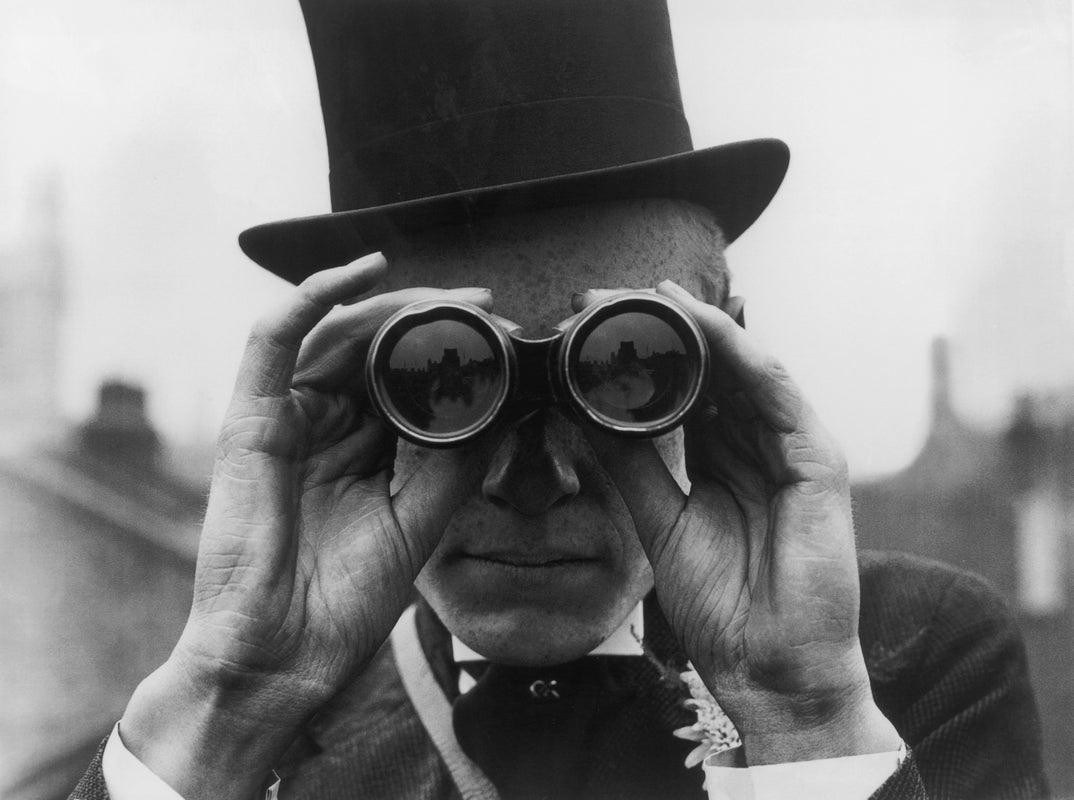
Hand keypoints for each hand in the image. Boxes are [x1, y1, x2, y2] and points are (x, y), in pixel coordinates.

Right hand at [120, 254, 491, 798]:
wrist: (286, 657)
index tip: (501, 333)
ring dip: (391, 305)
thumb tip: (502, 400)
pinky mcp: (251, 420)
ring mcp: (285, 418)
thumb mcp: (422, 517)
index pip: (401, 375)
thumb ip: (456, 457)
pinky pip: (272, 340)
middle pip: (371, 345)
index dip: (448, 347)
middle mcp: (323, 424)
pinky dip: (310, 297)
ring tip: (446, 298)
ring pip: (334, 333)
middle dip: (429, 317)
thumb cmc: (347, 599)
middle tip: (484, 303)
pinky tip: (360, 271)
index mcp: (360, 447)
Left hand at [574, 280, 899, 764]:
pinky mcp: (818, 460)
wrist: (768, 665)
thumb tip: (584, 415)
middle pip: (713, 371)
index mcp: (720, 459)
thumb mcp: (660, 520)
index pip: (685, 391)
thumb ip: (632, 464)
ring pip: (745, 369)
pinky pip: (777, 393)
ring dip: (701, 328)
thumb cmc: (720, 602)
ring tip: (654, 296)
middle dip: (667, 331)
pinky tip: (706, 325)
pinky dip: (742, 353)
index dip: (645, 358)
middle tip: (612, 297)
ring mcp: (790, 449)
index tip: (593, 328)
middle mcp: (755, 445)